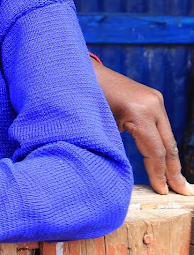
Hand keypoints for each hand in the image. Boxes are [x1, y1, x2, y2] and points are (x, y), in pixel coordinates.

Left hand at [94, 59, 193, 195]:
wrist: (82, 71)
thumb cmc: (84, 99)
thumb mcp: (98, 125)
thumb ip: (115, 146)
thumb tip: (128, 171)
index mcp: (138, 112)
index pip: (155, 150)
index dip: (159, 173)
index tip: (162, 192)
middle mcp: (152, 104)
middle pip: (168, 145)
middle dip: (173, 171)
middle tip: (181, 193)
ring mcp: (155, 99)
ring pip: (167, 136)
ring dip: (171, 159)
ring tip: (176, 182)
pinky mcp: (154, 98)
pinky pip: (161, 126)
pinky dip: (163, 143)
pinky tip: (166, 160)